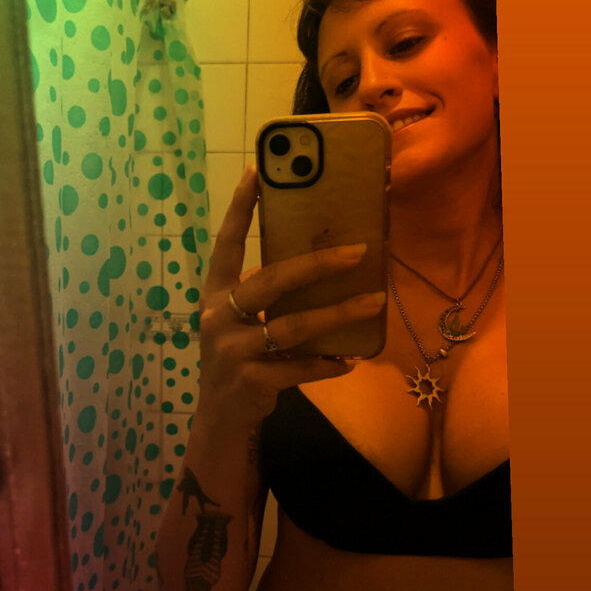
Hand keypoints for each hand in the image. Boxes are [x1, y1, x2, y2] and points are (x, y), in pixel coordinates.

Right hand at [197, 166, 385, 431]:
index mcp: (216, 294)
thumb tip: (321, 261)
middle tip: (358, 251)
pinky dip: (328, 364)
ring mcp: (233, 351)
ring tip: (373, 302)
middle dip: (317, 264)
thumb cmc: (238, 359)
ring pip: (293, 326)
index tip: (257, 172)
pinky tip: (349, 360)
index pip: (226, 244)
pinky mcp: (251, 381)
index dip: (240, 209)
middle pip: (272, 281)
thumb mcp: (239, 322)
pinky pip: (300, 368)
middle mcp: (220, 317)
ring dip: (338, 314)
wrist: (219, 418)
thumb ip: (265, 296)